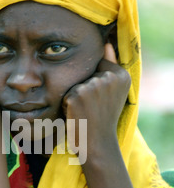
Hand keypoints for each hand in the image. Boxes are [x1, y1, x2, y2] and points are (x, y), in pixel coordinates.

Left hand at [62, 43, 130, 161]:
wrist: (97, 144)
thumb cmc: (103, 119)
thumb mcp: (113, 92)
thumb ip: (110, 65)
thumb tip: (106, 43)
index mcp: (122, 75)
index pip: (99, 65)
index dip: (95, 83)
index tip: (102, 101)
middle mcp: (109, 78)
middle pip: (85, 73)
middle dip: (84, 89)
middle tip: (93, 108)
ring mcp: (93, 86)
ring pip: (74, 83)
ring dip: (75, 96)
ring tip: (85, 112)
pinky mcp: (77, 95)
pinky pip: (65, 93)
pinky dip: (67, 105)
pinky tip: (77, 115)